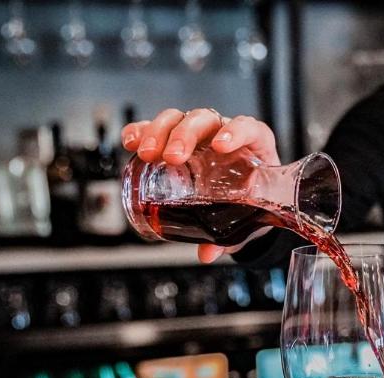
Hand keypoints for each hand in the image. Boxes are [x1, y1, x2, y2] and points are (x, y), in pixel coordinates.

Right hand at [121, 108, 279, 262]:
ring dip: (159, 132)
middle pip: (205, 120)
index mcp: (252, 146)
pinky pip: (157, 128)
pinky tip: (130, 140)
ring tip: (147, 153)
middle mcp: (224, 134)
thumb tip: (207, 253)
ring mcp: (199, 135)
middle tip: (172, 157)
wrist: (244, 202)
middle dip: (185, 135)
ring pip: (179, 119)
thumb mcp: (245, 220)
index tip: (220, 146)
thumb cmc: (251, 202)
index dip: (235, 132)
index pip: (247, 128)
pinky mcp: (175, 139)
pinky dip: (141, 130)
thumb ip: (229, 236)